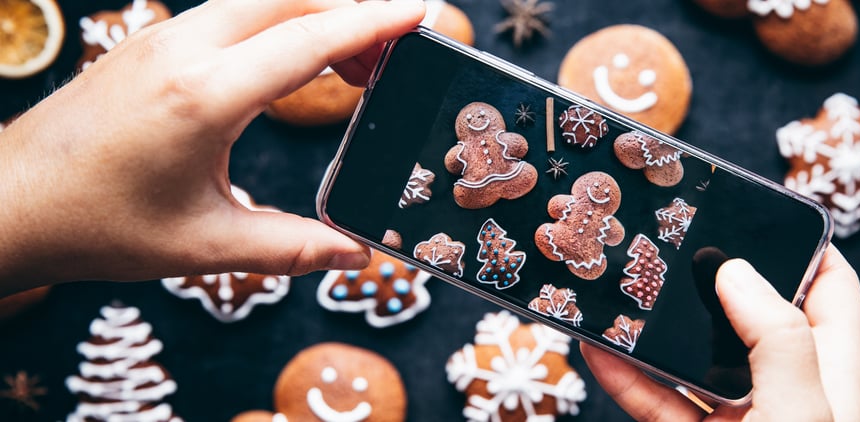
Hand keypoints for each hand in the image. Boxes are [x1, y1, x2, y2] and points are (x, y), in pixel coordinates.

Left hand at [0, 0, 425, 294]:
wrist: (11, 201)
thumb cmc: (98, 224)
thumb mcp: (205, 246)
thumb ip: (292, 248)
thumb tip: (356, 254)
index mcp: (205, 95)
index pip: (310, 39)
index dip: (374, 23)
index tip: (421, 12)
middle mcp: (184, 49)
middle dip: (354, 14)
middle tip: (396, 53)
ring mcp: (163, 37)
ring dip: (315, 18)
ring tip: (352, 70)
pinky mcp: (152, 41)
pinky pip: (232, 12)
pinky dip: (279, 25)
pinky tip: (291, 67)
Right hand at [581, 244, 859, 420]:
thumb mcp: (801, 411)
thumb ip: (775, 339)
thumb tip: (736, 269)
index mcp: (830, 373)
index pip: (830, 291)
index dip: (803, 246)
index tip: (756, 209)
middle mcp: (785, 390)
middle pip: (748, 315)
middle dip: (707, 278)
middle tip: (667, 237)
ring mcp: (737, 419)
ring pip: (691, 358)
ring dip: (653, 326)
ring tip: (618, 285)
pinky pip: (656, 401)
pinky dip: (624, 376)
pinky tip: (595, 348)